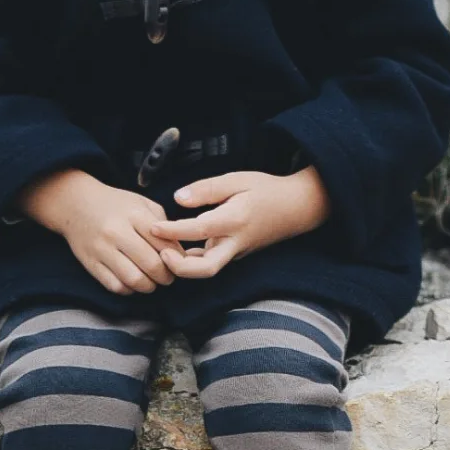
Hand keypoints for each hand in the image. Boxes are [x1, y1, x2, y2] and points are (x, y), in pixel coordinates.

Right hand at [16, 168, 181, 293]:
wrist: (74, 203)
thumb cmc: (115, 205)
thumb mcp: (141, 204)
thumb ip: (163, 225)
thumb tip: (180, 253)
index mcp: (134, 214)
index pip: (165, 244)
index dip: (177, 257)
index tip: (178, 261)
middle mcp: (117, 232)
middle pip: (153, 265)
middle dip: (166, 276)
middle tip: (167, 276)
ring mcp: (102, 249)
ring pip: (135, 280)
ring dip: (149, 286)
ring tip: (151, 281)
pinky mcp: (91, 264)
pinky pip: (116, 286)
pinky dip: (129, 289)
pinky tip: (132, 282)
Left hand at [149, 166, 330, 279]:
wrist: (296, 208)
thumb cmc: (267, 190)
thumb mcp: (237, 179)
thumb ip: (207, 189)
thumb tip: (178, 198)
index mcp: (235, 219)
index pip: (199, 230)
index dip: (173, 231)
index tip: (153, 227)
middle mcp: (235, 242)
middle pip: (206, 269)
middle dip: (179, 268)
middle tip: (159, 254)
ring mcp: (235, 253)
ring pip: (206, 270)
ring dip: (183, 267)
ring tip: (162, 250)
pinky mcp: (233, 255)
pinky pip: (209, 263)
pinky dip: (191, 260)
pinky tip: (176, 249)